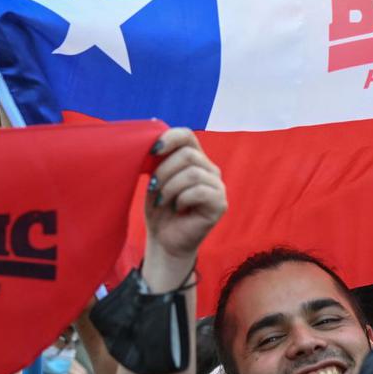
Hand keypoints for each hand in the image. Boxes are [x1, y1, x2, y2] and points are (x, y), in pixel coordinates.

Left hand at [145, 128, 226, 261]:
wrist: (164, 240)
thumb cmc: (160, 209)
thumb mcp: (155, 178)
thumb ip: (159, 158)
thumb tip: (152, 133)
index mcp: (195, 159)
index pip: (187, 135)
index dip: (169, 138)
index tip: (152, 151)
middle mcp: (210, 169)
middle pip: (188, 155)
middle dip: (164, 171)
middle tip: (154, 188)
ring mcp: (218, 186)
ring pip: (192, 173)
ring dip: (170, 187)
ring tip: (163, 200)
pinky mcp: (220, 204)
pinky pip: (198, 191)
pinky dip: (181, 199)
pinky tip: (177, 208)